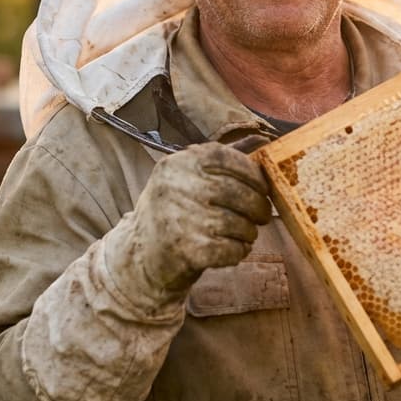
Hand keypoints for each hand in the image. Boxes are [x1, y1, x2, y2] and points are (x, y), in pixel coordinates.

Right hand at [114, 143, 272, 298]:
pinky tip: (234, 250)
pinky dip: (239, 251)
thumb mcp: (185, 178)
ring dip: (249, 232)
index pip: (229, 159)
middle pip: (239, 193)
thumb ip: (221, 163)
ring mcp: (180, 219)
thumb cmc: (173, 212)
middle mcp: (177, 186)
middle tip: (262, 216)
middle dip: (259, 207)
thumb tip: (264, 144)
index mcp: (179, 163)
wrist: (137, 256)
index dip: (254, 175)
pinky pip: (232, 249)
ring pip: (239, 224)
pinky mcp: (187, 250)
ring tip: (244, 234)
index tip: (263, 188)